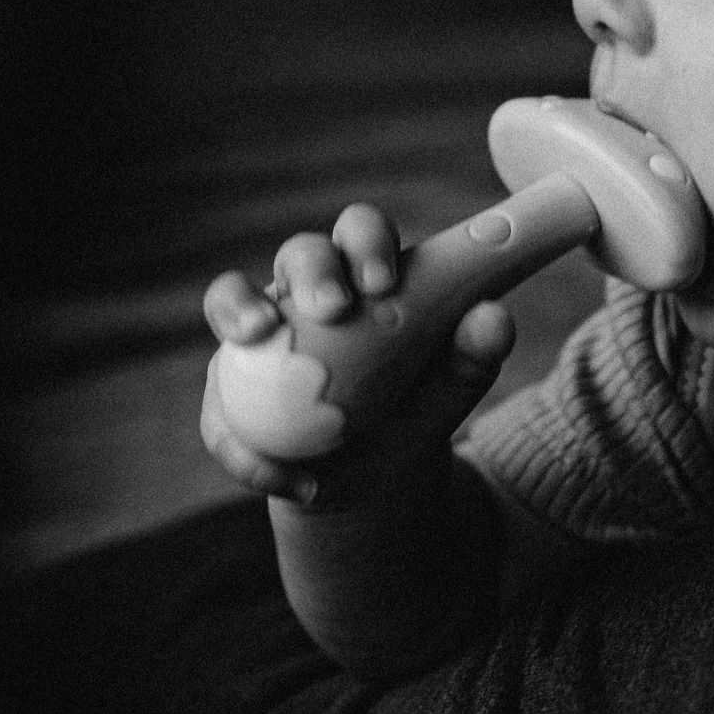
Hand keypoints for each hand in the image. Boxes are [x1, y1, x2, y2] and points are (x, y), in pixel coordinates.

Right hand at [200, 204, 515, 505]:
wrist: (375, 479)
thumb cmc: (413, 411)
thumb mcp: (447, 392)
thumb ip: (472, 358)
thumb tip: (495, 317)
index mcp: (365, 275)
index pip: (360, 232)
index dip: (366, 241)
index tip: (384, 281)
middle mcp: (306, 290)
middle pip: (299, 252)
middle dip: (311, 268)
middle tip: (332, 305)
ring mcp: (259, 333)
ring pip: (229, 297)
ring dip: (238, 308)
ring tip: (258, 335)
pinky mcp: (225, 388)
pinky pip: (218, 410)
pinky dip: (247, 450)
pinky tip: (293, 481)